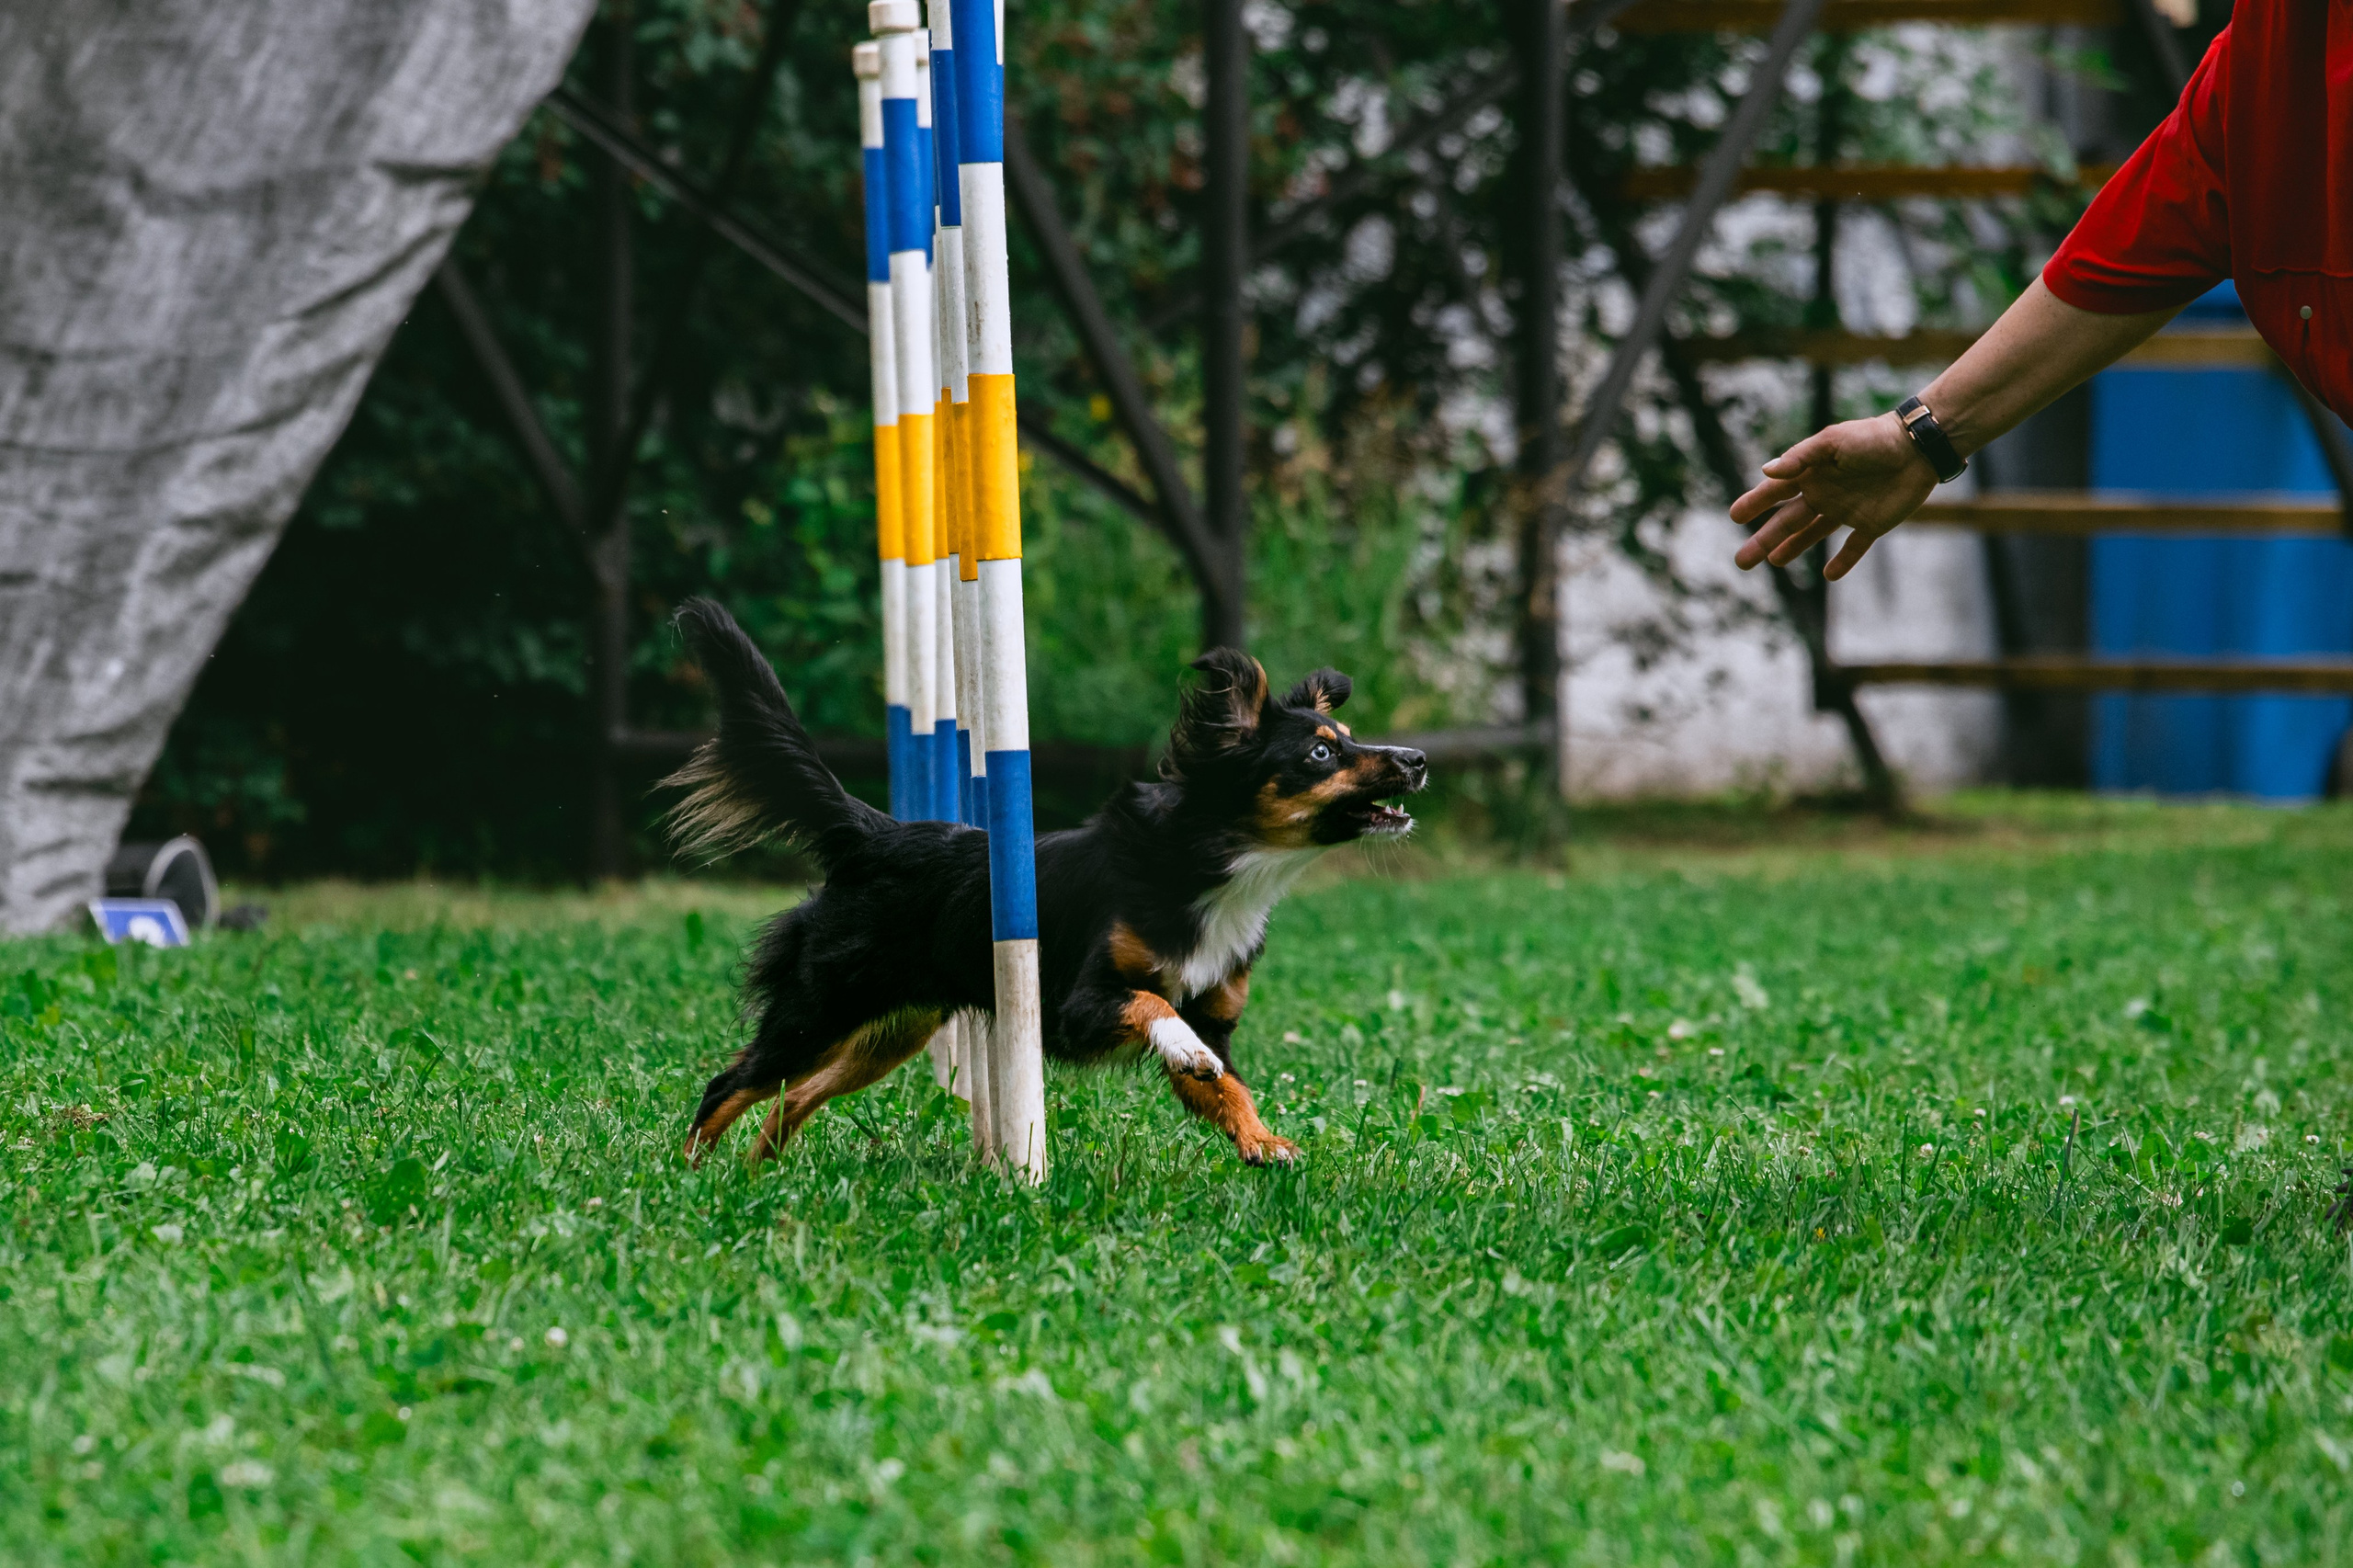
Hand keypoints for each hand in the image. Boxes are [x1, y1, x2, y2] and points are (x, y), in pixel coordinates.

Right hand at [1730, 412, 1937, 579]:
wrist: (1919, 446)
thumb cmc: (1873, 438)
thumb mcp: (1832, 442)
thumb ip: (1800, 457)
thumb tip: (1766, 471)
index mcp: (1812, 474)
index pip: (1776, 492)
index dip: (1755, 503)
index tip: (1735, 517)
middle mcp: (1825, 494)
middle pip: (1787, 521)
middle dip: (1764, 540)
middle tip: (1742, 562)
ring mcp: (1847, 510)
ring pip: (1813, 535)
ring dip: (1793, 549)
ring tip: (1774, 562)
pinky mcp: (1872, 524)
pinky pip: (1854, 547)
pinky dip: (1843, 561)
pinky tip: (1829, 575)